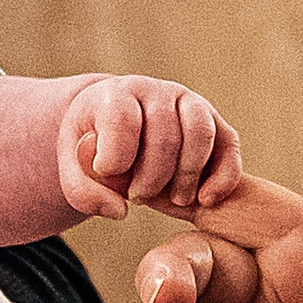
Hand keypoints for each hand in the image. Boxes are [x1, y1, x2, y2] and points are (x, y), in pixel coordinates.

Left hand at [59, 76, 241, 219]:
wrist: (121, 132)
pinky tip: (205, 200)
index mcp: (117, 94)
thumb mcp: (74, 169)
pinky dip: (223, 176)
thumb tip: (120, 212)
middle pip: (164, 135)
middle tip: (139, 197)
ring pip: (200, 134)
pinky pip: (229, 145)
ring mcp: (190, 103)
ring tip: (173, 201)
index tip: (109, 175)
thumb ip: (83, 193)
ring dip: (187, 176)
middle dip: (152, 178)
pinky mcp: (215, 122)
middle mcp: (157, 91)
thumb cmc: (96, 151)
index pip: (122, 119)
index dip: (116, 157)